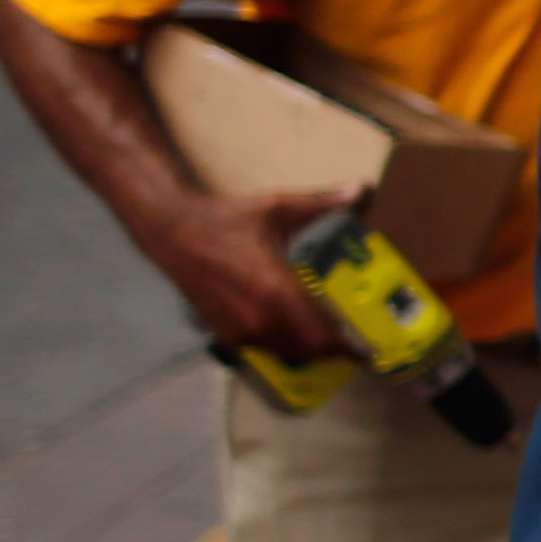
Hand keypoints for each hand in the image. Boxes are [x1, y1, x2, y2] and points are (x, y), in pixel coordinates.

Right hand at [151, 186, 355, 360]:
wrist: (173, 232)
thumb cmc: (227, 219)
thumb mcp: (279, 208)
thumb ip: (323, 201)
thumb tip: (362, 188)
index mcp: (278, 291)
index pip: (322, 336)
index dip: (347, 349)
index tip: (367, 353)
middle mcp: (260, 318)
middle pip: (308, 350)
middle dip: (332, 348)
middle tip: (351, 339)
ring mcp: (240, 329)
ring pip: (286, 352)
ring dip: (307, 347)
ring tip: (325, 332)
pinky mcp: (225, 332)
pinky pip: (263, 348)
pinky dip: (282, 343)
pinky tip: (291, 326)